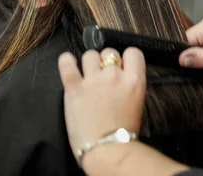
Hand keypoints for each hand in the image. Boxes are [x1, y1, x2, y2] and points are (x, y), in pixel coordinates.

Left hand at [58, 48, 146, 166]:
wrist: (106, 149)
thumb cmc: (122, 134)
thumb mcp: (137, 104)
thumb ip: (130, 85)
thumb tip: (121, 75)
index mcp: (134, 81)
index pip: (133, 52)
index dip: (126, 57)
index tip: (121, 64)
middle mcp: (114, 76)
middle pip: (109, 52)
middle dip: (105, 61)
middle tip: (103, 75)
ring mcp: (93, 81)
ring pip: (90, 55)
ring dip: (89, 62)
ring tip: (87, 74)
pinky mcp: (74, 88)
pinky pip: (67, 64)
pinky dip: (66, 60)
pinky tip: (68, 61)